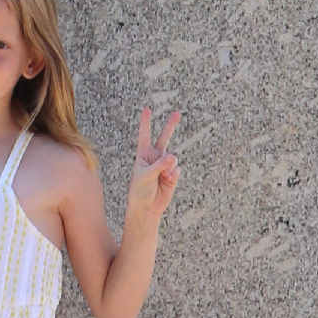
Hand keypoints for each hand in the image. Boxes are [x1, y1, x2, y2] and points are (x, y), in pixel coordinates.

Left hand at [124, 106, 180, 229]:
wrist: (147, 208)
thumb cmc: (140, 191)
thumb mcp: (146, 176)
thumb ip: (159, 165)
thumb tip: (174, 157)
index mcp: (143, 154)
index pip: (144, 135)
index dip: (146, 122)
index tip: (147, 109)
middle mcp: (154, 157)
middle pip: (164, 138)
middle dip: (170, 125)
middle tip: (177, 112)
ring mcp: (164, 166)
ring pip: (172, 158)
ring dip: (169, 166)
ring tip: (162, 176)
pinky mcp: (172, 175)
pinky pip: (176, 170)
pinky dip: (172, 175)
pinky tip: (167, 181)